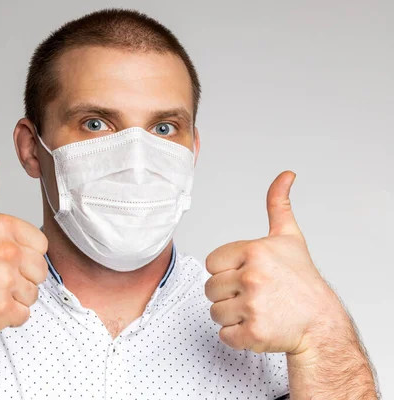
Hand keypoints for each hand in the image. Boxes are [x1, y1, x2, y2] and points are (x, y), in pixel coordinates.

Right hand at [0, 146, 47, 336]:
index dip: (24, 254)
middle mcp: (5, 251)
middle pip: (40, 271)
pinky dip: (8, 315)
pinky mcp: (0, 310)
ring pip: (32, 294)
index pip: (41, 246)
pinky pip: (23, 315)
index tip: (0, 257)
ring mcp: (2, 282)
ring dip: (14, 296)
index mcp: (3, 226)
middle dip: (20, 277)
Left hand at [204, 171, 346, 354]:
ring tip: (257, 310)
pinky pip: (224, 335)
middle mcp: (252, 276)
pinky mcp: (252, 333)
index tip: (248, 275)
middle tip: (255, 296)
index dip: (227, 271)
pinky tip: (257, 326)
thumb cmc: (301, 281)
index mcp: (254, 251)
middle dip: (228, 294)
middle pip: (210, 288)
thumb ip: (278, 205)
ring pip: (215, 312)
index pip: (211, 263)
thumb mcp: (289, 238)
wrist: (320, 323)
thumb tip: (286, 175)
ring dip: (231, 316)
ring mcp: (252, 306)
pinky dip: (237, 336)